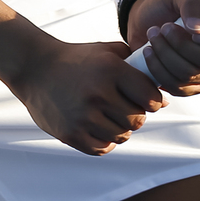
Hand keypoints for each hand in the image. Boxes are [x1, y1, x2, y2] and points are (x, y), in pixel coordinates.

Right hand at [9, 36, 165, 155]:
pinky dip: (105, 142)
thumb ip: (137, 64)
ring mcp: (83, 116)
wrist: (35, 68)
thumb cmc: (77, 59)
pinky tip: (100, 129)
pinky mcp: (70, 133)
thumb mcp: (108, 51)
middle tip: (128, 109)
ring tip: (113, 119)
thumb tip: (164, 94)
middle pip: (137, 120)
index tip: (148, 101)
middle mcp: (98, 95)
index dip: (154, 101)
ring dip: (121, 130)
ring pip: (121, 136)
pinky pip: (101, 149)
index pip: (150, 98)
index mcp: (112, 71)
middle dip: (137, 116)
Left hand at [126, 0, 199, 97]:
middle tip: (163, 28)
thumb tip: (198, 28)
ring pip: (190, 75)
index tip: (195, 33)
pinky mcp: (189, 88)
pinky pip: (177, 87)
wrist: (144, 22)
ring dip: (166, 54)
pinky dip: (158, 69)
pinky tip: (149, 53)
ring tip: (152, 35)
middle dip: (181, 45)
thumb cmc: (167, 5)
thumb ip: (191, 3)